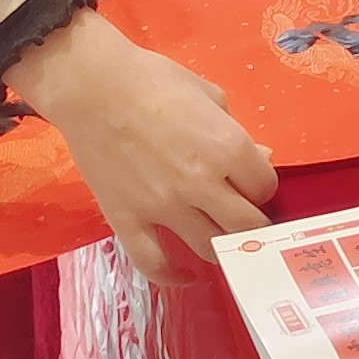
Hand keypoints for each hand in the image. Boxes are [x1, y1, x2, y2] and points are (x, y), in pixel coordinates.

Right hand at [4, 7, 276, 283]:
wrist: (93, 87)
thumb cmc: (155, 80)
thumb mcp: (210, 96)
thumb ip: (236, 132)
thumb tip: (261, 159)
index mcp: (227, 147)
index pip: (265, 186)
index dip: (262, 185)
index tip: (252, 182)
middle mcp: (201, 184)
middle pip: (245, 225)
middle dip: (253, 223)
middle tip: (247, 219)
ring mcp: (163, 207)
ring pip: (209, 247)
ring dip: (222, 247)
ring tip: (222, 240)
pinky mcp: (128, 220)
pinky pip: (153, 264)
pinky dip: (173, 277)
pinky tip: (187, 276)